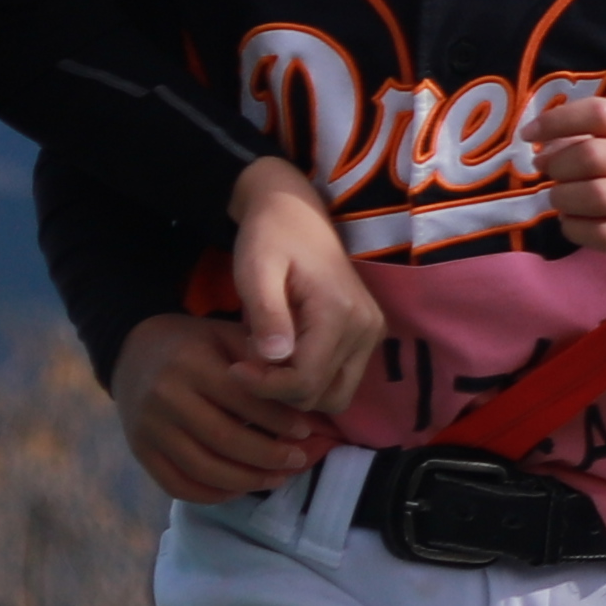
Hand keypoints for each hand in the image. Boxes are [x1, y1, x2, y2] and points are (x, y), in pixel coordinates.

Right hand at [114, 307, 328, 502]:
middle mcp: (166, 398)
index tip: (305, 431)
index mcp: (192, 364)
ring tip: (276, 478)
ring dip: (246, 481)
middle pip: (225, 440)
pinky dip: (211, 494)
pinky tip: (238, 489)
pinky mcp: (140, 451)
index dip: (279, 421)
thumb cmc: (195, 344)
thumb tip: (301, 393)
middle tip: (297, 461)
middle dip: (268, 456)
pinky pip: (176, 484)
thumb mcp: (227, 335)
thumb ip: (260, 359)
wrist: (135, 352)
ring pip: (203, 468)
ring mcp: (149, 428)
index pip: (244, 401)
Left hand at [225, 161, 392, 417]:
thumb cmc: (269, 237)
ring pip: (336, 395)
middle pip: (323, 396)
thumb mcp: (256, 271)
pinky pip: (341, 379)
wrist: (294, 210)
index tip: (234, 369)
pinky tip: (285, 356)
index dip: (265, 387)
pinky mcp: (368, 334)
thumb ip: (266, 314)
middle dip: (281, 391)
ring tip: (267, 362)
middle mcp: (366, 328)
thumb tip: (275, 359)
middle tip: (248, 365)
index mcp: (340, 313)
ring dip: (298, 390)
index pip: (305, 381)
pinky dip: (312, 380)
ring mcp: (371, 333)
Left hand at [529, 87, 605, 274]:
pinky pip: (597, 232)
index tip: (528, 135)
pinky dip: (573, 228)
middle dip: (558, 168)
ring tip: (563, 201)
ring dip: (563, 200)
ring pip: (592, 196)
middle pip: (591, 156)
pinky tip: (575, 224)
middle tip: (552, 176)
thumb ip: (586, 142)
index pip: (598, 113)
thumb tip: (542, 153)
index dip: (557, 120)